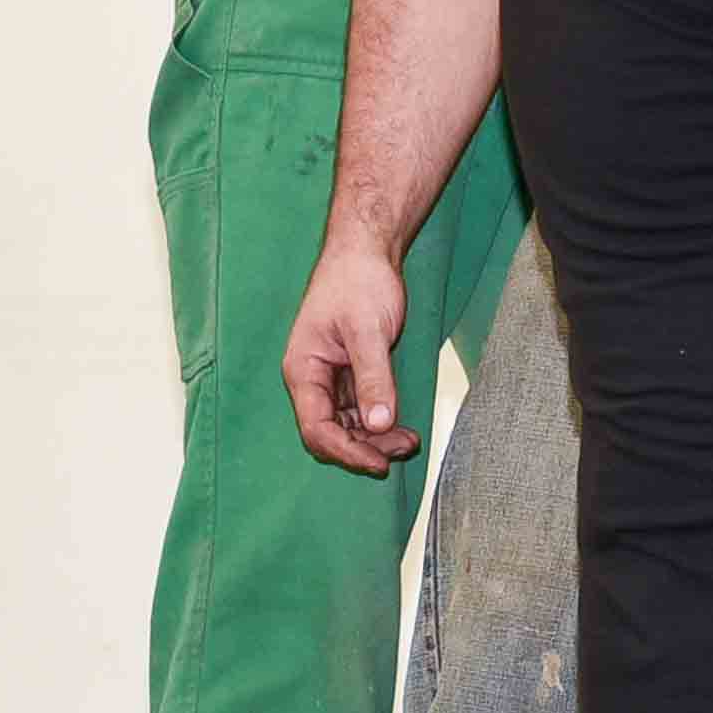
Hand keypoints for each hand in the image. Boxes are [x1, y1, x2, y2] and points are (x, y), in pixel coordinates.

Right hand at [283, 243, 416, 473]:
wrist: (368, 250)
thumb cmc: (358, 280)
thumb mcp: (368, 331)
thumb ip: (373, 378)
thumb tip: (379, 422)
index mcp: (303, 369)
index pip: (316, 427)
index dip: (346, 450)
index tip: (378, 461)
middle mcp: (312, 378)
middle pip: (331, 432)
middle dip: (365, 446)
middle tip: (402, 449)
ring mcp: (332, 377)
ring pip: (348, 424)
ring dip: (376, 437)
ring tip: (409, 441)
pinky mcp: (351, 373)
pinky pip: (361, 409)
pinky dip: (380, 421)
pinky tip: (402, 427)